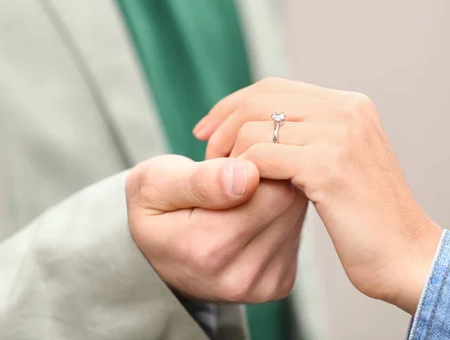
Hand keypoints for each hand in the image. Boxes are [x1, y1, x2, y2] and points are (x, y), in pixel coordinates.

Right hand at [126, 154, 306, 302]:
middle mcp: (239, 278)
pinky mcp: (279, 284)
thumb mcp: (156, 184)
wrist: (153, 251)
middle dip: (267, 178)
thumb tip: (248, 176)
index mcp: (207, 251)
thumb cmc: (154, 208)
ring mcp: (262, 286)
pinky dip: (278, 217)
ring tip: (239, 198)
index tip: (229, 162)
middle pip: (288, 202)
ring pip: (296, 214)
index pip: (271, 190)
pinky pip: (297, 233)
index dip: (256, 163)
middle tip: (234, 177)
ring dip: (275, 195)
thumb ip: (200, 180)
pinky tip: (250, 217)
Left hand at [194, 78, 442, 313]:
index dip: (232, 106)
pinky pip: (261, 156)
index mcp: (350, 104)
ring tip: (224, 181)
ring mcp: (340, 135)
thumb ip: (314, 136)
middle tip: (206, 156)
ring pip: (255, 128)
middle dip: (222, 125)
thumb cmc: (369, 218)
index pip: (274, 88)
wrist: (409, 256)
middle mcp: (347, 109)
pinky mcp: (329, 167)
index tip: (207, 131)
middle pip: (260, 100)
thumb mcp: (345, 162)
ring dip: (229, 155)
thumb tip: (266, 126)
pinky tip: (240, 192)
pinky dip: (241, 173)